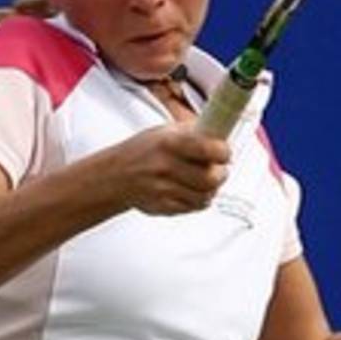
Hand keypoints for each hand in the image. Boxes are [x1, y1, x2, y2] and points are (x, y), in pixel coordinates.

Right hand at [101, 123, 230, 215]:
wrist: (115, 175)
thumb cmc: (144, 150)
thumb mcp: (165, 131)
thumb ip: (193, 133)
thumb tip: (222, 132)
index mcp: (169, 142)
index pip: (208, 149)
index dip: (224, 152)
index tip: (226, 153)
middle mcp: (165, 166)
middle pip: (210, 178)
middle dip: (221, 174)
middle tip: (220, 169)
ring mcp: (162, 189)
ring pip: (205, 197)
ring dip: (211, 190)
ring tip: (207, 181)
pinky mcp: (162, 207)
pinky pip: (192, 208)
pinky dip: (198, 200)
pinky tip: (192, 191)